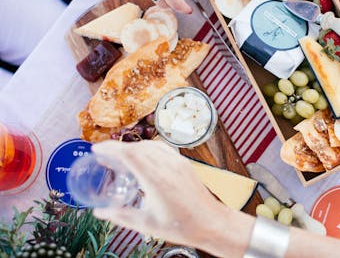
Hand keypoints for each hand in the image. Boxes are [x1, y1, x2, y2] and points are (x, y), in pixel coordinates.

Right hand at [92, 140, 229, 248]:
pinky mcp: (184, 163)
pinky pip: (162, 148)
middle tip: (103, 154)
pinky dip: (147, 148)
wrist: (211, 222)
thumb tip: (100, 213)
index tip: (96, 149)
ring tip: (119, 156)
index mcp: (157, 180)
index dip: (110, 148)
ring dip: (132, 147)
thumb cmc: (182, 226)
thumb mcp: (146, 224)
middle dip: (117, 147)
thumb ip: (120, 216)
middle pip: (137, 147)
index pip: (130, 154)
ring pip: (150, 145)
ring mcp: (178, 162)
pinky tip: (142, 157)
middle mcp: (168, 166)